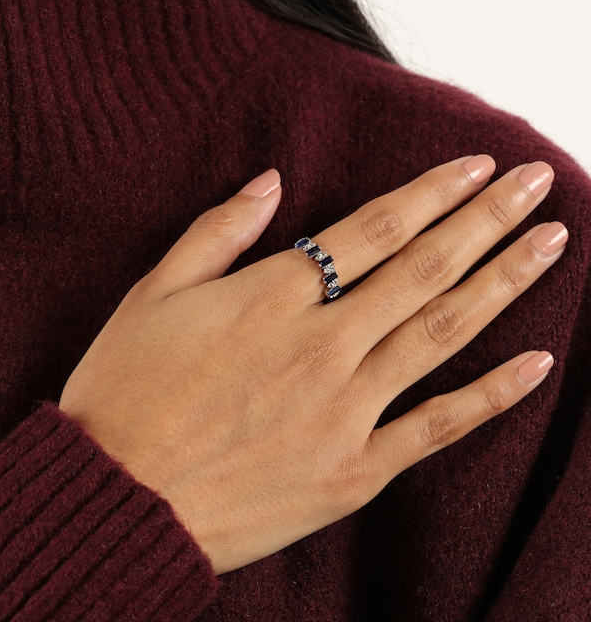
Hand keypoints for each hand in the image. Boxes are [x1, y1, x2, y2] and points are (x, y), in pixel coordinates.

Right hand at [59, 156, 566, 573]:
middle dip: (487, 219)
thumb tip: (270, 181)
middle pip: (423, 268)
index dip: (432, 192)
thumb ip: (217, 232)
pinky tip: (536, 362)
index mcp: (270, 297)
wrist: (117, 499)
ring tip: (548, 243)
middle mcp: (320, 345)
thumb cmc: (124, 390)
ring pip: (441, 333)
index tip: (475, 165)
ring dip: (502, 282)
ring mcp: (344, 411)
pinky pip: (437, 427)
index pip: (375, 228)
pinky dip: (492, 395)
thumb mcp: (152, 293)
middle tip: (534, 183)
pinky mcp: (353, 470)